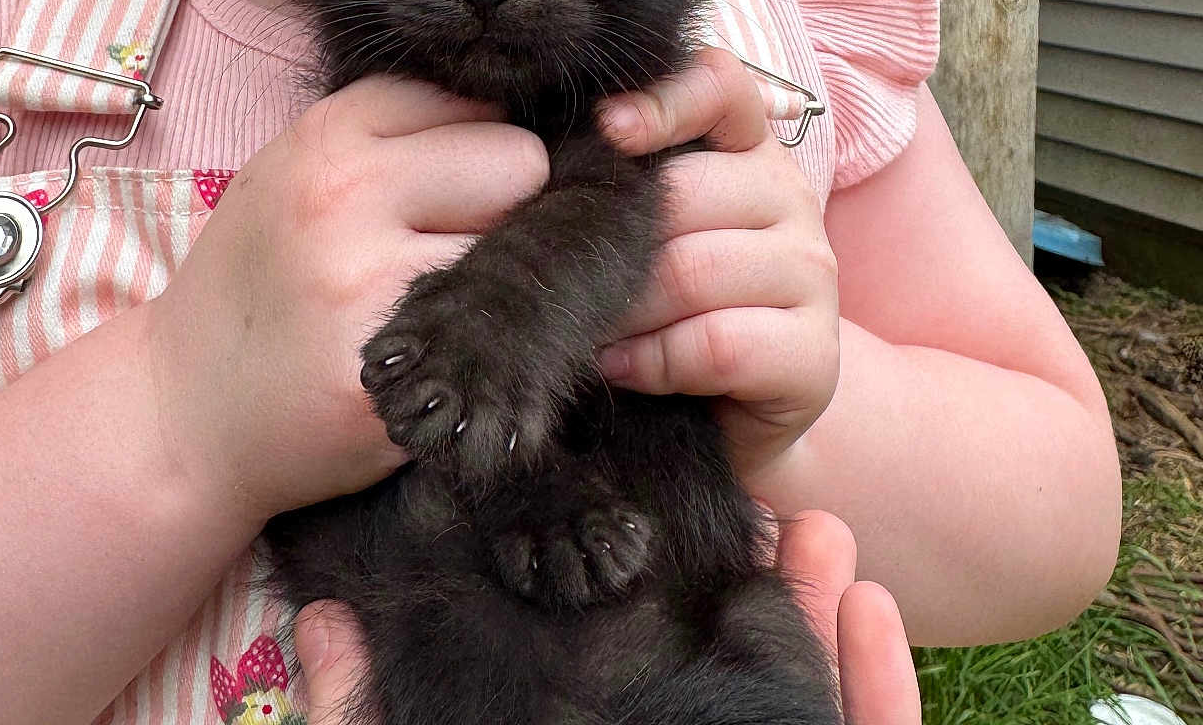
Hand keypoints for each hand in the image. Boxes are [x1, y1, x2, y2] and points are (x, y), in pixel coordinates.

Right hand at [144, 75, 549, 521]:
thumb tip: (516, 115)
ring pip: (518, 250)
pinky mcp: (393, 377)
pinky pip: (496, 336)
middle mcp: (345, 196)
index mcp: (324, 137)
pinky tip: (423, 359)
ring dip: (492, 278)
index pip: (470, 99)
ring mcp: (369, 286)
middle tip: (443, 248)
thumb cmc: (257, 284)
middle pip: (519, 161)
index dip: (471, 146)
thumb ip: (391, 135)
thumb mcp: (293, 174)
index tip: (443, 187)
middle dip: (503, 202)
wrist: (179, 420)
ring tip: (427, 307)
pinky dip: (477, 345)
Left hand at [293, 511, 921, 724]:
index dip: (637, 593)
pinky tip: (871, 605)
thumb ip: (367, 724)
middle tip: (753, 500)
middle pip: (717, 673)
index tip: (642, 508)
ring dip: (817, 612)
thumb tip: (323, 627)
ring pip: (798, 701)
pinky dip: (879, 686)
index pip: (618, 674)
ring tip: (817, 525)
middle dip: (744, 586)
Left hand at [594, 48, 840, 477]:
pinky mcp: (815, 354)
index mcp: (748, 148)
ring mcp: (813, 274)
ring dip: (622, 310)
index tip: (606, 128)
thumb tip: (532, 149)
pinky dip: (652, 361)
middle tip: (565, 279)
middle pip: (684, 193)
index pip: (720, 86)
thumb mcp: (642, 227)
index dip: (663, 99)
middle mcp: (791, 197)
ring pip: (691, 271)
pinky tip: (625, 368)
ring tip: (590, 330)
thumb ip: (615, 177)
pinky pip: (715, 344)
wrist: (729, 417)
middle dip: (608, 244)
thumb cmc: (665, 305)